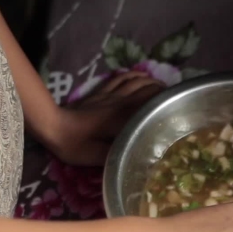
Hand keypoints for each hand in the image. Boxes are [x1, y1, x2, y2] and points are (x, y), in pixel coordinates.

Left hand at [50, 71, 164, 165]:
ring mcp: (111, 95)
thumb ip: (121, 154)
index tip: (179, 107)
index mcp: (123, 117)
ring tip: (162, 86)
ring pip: (136, 82)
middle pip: (147, 90)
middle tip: (174, 98)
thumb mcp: (99, 157)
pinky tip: (140, 75)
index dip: (165, 104)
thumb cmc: (76, 145)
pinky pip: (120, 79)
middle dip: (163, 91)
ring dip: (151, 81)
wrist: (53, 127)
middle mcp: (121, 102)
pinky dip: (133, 75)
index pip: (150, 105)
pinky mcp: (101, 93)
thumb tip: (142, 156)